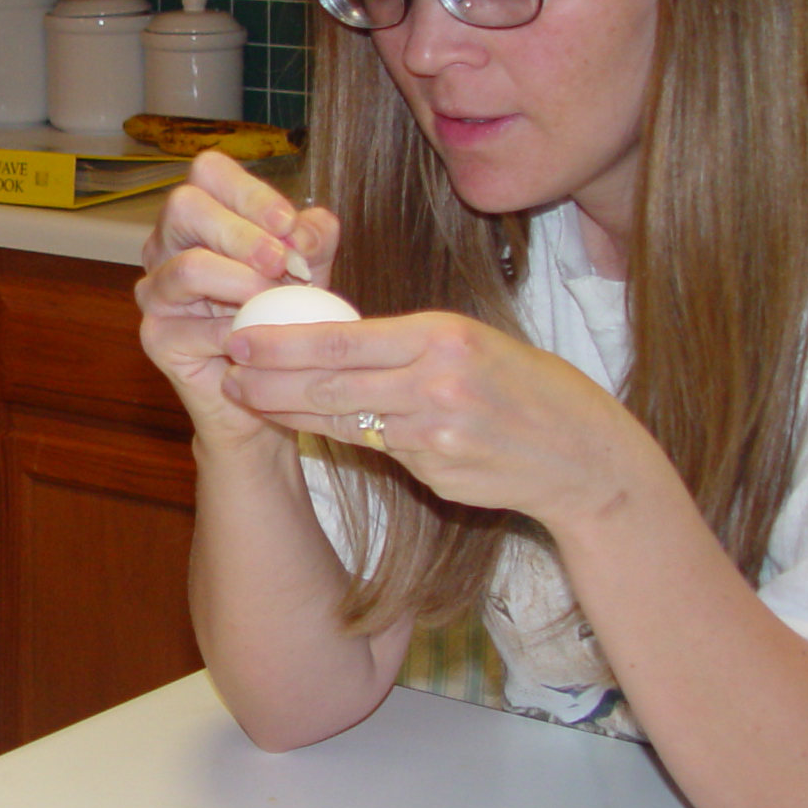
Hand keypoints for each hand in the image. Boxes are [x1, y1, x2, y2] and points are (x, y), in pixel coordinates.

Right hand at [135, 152, 339, 446]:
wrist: (271, 389)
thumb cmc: (284, 318)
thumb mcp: (311, 268)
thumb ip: (314, 237)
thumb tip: (301, 230)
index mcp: (202, 216)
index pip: (209, 172)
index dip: (251, 191)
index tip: (288, 224)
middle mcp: (169, 245)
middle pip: (185, 206)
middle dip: (242, 232)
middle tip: (280, 263)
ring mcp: (157, 291)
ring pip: (188, 267)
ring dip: (242, 283)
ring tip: (276, 301)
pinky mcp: (155, 336)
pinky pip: (193, 326)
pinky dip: (235, 332)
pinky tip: (259, 342)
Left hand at [220, 307, 654, 534]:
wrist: (580, 454)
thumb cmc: (521, 387)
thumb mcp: (470, 343)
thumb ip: (405, 345)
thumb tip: (332, 340)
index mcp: (441, 336)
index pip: (343, 337)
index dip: (283, 341)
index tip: (240, 336)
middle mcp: (436, 381)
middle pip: (331, 381)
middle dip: (269, 378)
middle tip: (226, 370)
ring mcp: (435, 432)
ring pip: (343, 419)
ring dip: (289, 411)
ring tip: (248, 399)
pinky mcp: (435, 471)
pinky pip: (376, 450)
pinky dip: (339, 436)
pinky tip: (305, 428)